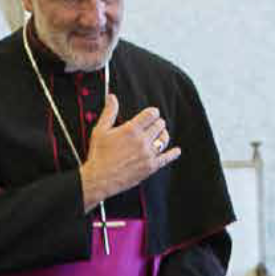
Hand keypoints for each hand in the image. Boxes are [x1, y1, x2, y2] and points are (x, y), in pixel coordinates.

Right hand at [80, 94, 180, 208]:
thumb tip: (111, 97)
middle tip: (154, 125)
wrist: (100, 178)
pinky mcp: (150, 167)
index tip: (151, 114)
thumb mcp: (100, 130)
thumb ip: (109, 112)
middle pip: (160, 125)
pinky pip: (166, 158)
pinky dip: (173, 154)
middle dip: (157, 123)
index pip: (152, 114)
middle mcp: (142, 141)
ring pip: (164, 139)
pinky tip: (176, 151)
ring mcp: (148, 154)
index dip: (152, 112)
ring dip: (163, 134)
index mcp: (131, 129)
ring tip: (160, 134)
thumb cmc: (98, 155)